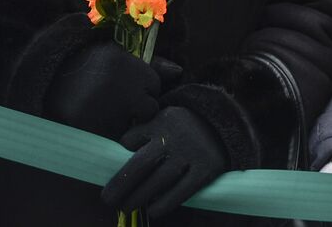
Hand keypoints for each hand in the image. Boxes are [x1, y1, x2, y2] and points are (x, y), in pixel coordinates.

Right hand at [44, 41, 160, 138]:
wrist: (45, 79)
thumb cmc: (87, 66)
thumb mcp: (117, 55)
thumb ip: (151, 64)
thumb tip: (179, 72)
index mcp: (124, 64)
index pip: (154, 85)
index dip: (143, 87)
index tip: (124, 84)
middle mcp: (117, 88)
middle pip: (148, 108)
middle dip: (137, 106)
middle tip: (114, 100)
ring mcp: (105, 111)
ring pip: (133, 126)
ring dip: (122, 121)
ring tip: (102, 110)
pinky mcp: (92, 131)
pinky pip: (114, 139)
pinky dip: (108, 134)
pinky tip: (95, 122)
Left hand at [101, 106, 228, 216]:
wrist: (222, 126)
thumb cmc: (182, 128)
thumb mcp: (164, 120)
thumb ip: (143, 133)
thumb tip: (117, 157)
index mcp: (162, 121)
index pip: (131, 139)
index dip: (119, 157)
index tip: (112, 173)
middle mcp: (176, 136)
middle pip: (141, 164)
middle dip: (121, 184)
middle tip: (108, 199)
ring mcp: (192, 153)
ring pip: (159, 180)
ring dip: (139, 197)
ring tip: (126, 208)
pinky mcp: (206, 169)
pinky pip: (182, 191)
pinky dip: (165, 203)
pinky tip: (152, 211)